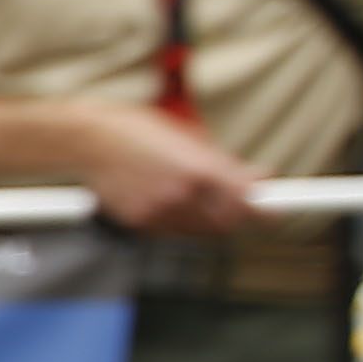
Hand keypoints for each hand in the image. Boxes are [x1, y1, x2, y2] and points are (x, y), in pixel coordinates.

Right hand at [75, 103, 265, 237]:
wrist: (88, 140)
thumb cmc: (136, 130)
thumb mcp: (188, 138)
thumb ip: (226, 163)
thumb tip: (258, 176)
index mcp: (198, 169)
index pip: (244, 201)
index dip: (263, 210)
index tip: (274, 213)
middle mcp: (181, 195)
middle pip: (224, 223)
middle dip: (232, 215)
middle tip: (232, 203)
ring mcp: (159, 212)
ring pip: (197, 231)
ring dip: (204, 219)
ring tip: (191, 197)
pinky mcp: (139, 223)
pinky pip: (169, 231)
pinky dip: (175, 220)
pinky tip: (164, 198)